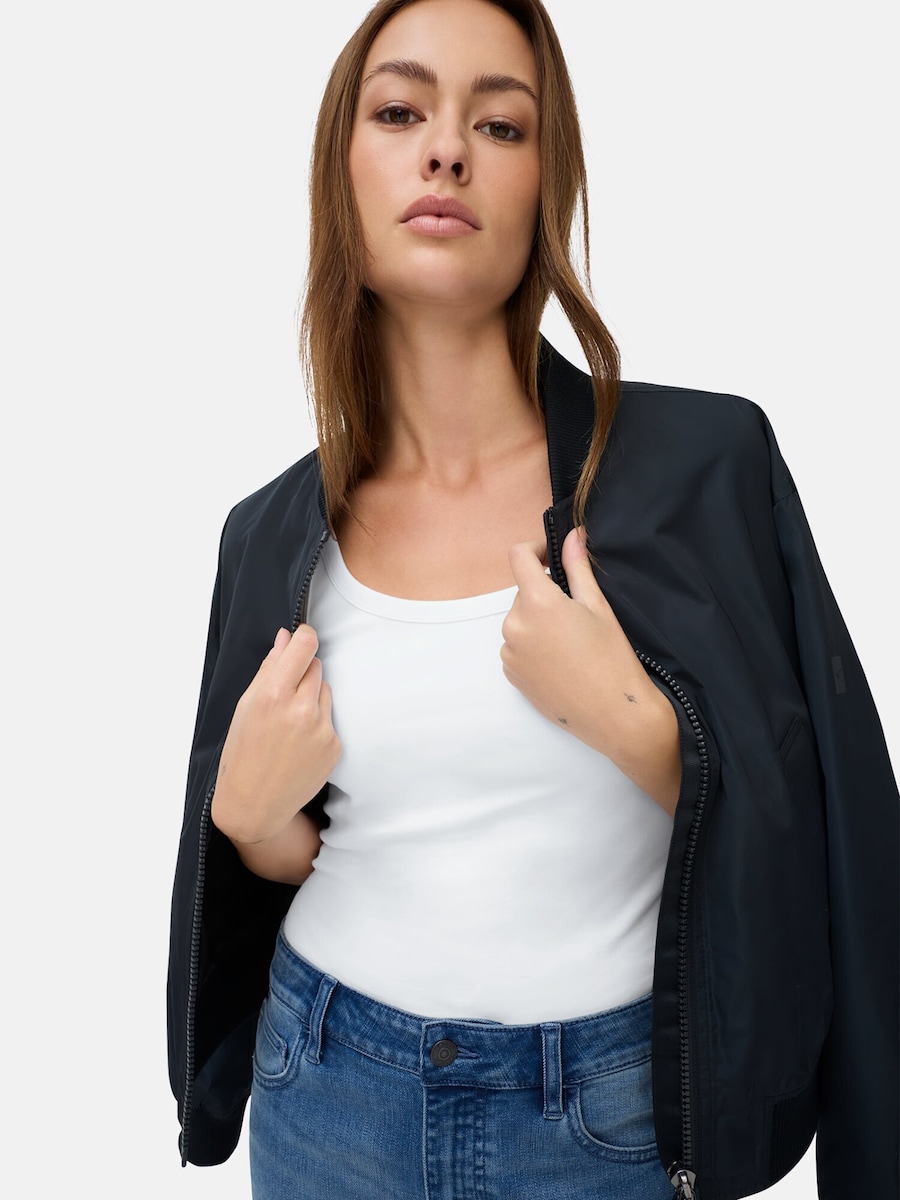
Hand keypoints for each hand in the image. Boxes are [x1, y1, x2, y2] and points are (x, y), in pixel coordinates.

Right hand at [211, 625, 341, 843]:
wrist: (255, 804)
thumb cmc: (242, 754)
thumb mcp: (245, 707)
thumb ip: (269, 669)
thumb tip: (286, 637)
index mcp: (274, 696)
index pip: (304, 646)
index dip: (304, 636)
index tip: (302, 638)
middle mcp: (302, 710)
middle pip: (316, 666)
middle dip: (302, 673)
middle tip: (283, 695)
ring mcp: (322, 729)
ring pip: (325, 691)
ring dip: (311, 697)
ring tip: (289, 724)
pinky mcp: (335, 746)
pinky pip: (331, 718)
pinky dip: (318, 723)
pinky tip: (299, 743)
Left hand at [501, 527, 680, 812]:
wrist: (614, 715)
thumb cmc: (612, 658)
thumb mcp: (598, 606)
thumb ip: (578, 567)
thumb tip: (572, 535)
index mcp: (537, 603)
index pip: (518, 557)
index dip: (534, 550)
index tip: (550, 558)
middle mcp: (514, 625)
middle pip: (523, 593)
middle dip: (545, 594)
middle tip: (578, 613)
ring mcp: (509, 653)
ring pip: (520, 621)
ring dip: (538, 621)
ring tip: (572, 642)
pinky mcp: (511, 675)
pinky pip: (517, 647)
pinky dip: (533, 646)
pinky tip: (562, 661)